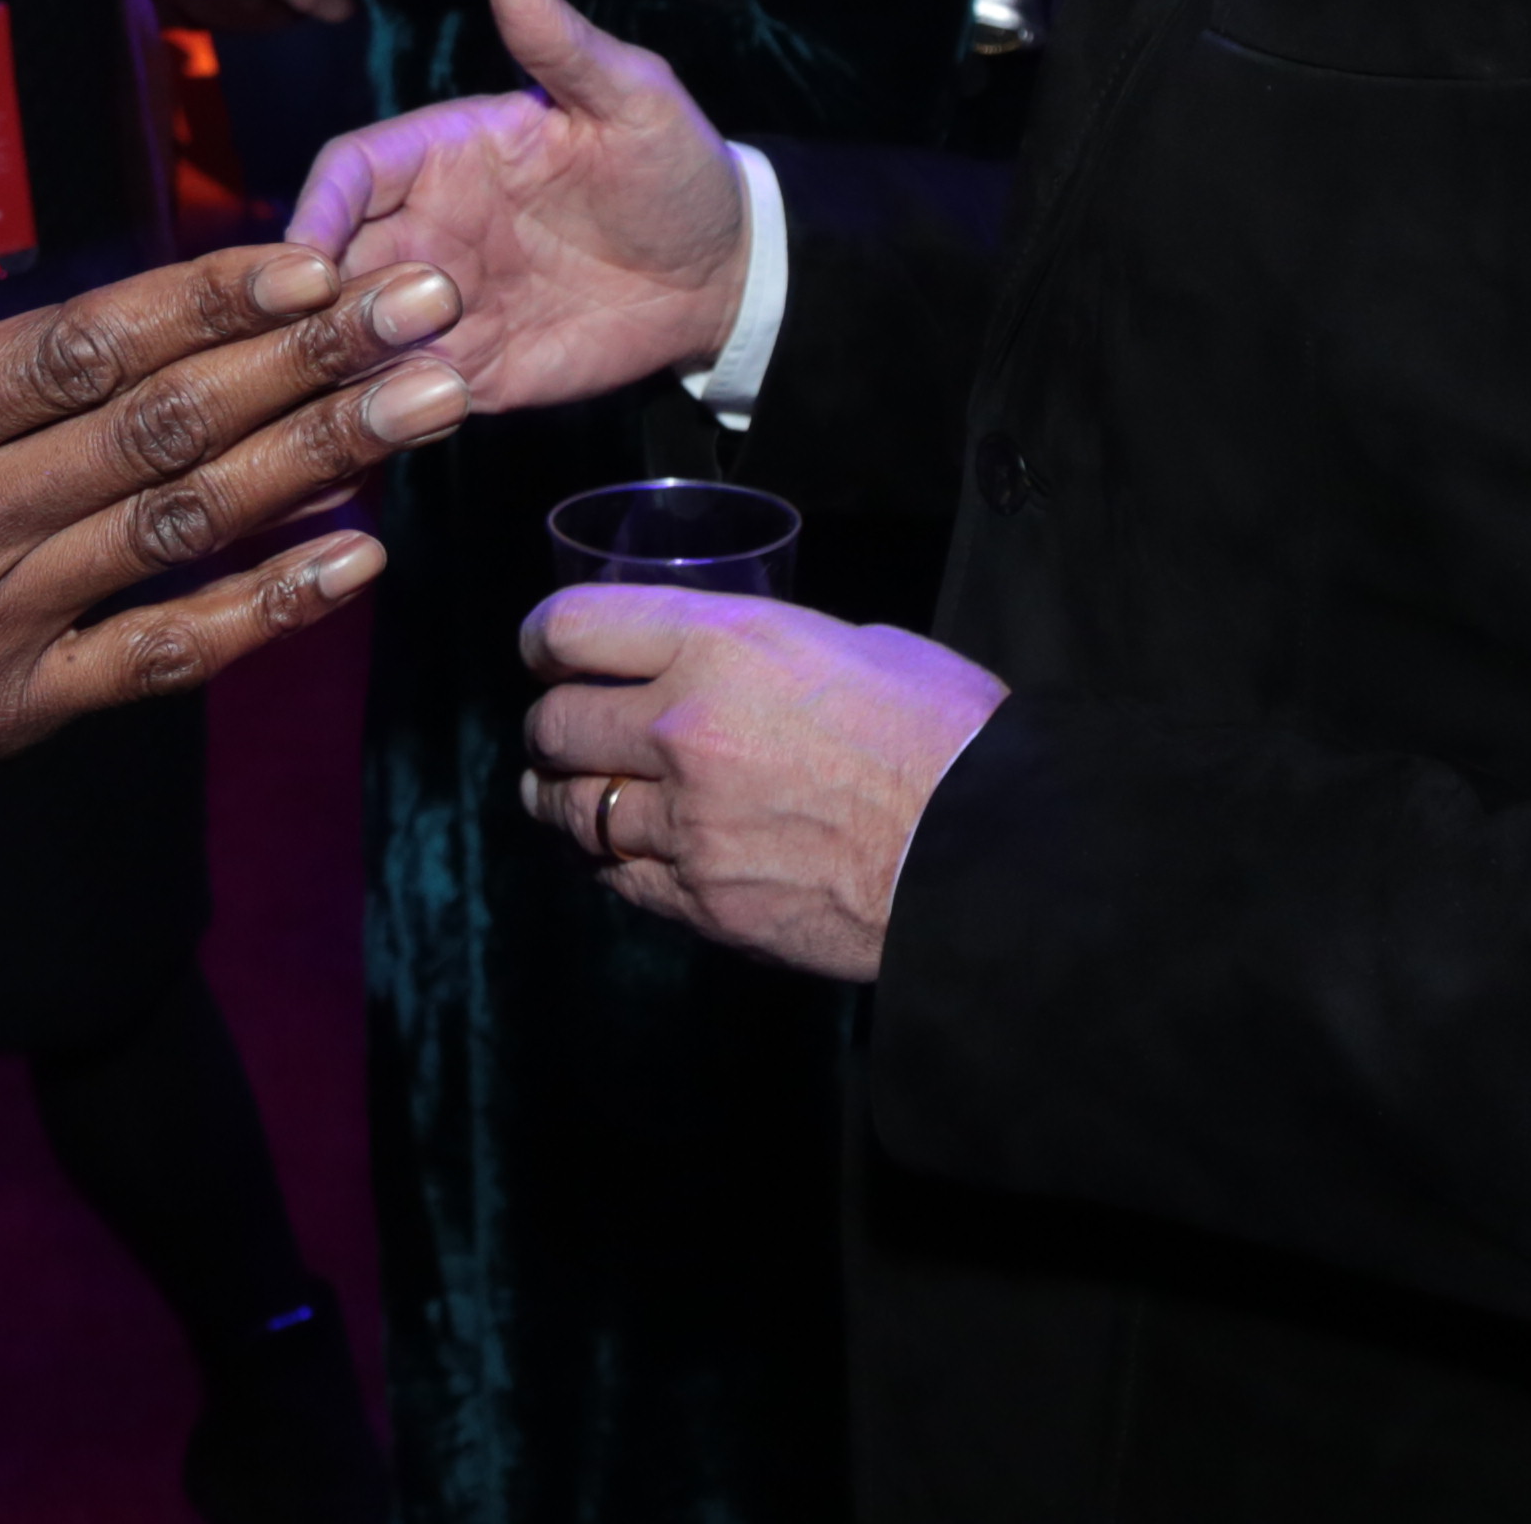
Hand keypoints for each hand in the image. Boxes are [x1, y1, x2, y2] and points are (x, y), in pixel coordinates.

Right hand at [0, 134, 470, 919]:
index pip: (74, 347)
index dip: (200, 298)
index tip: (303, 253)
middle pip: (166, 424)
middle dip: (311, 355)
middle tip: (429, 300)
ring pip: (187, 527)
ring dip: (323, 459)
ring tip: (433, 401)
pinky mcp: (11, 712)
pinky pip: (161, 660)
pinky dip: (264, 613)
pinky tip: (354, 560)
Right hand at [283, 0, 747, 413]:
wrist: (726, 272)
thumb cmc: (676, 169)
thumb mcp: (631, 97)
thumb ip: (561, 42)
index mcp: (448, 151)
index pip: (351, 170)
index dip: (317, 205)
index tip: (307, 252)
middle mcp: (430, 228)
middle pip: (334, 261)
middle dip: (316, 297)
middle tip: (335, 332)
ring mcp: (448, 304)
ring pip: (359, 334)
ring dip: (349, 356)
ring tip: (372, 377)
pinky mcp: (476, 368)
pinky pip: (411, 393)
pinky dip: (393, 407)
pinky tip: (408, 416)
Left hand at [518, 590, 1007, 982]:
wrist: (986, 850)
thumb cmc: (943, 735)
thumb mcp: (855, 644)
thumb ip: (769, 649)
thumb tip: (735, 661)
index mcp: (722, 644)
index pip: (573, 629)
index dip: (543, 639)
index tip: (544, 651)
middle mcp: (685, 727)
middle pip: (555, 723)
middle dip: (549, 725)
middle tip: (558, 729)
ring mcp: (688, 822)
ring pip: (573, 808)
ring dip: (561, 797)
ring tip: (561, 792)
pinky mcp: (703, 900)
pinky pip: (617, 876)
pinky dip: (608, 860)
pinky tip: (616, 850)